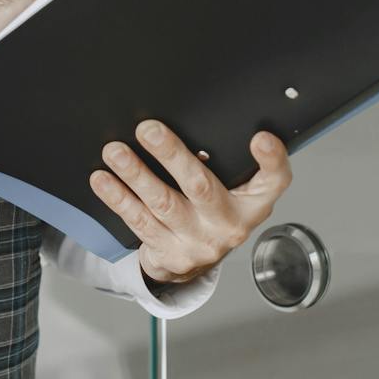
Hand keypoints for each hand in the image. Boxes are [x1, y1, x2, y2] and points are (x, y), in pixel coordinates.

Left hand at [89, 120, 292, 285]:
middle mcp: (229, 225)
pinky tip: (103, 180)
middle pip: (202, 186)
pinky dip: (118, 198)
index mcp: (253, 203)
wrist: (196, 259)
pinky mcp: (170, 254)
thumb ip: (228, 159)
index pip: (274, 180)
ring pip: (163, 204)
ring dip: (135, 174)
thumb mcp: (237, 188)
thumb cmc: (216, 211)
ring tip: (115, 152)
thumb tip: (196, 118)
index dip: (272, 159)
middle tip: (148, 130)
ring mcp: (198, 243)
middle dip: (172, 155)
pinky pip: (139, 222)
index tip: (260, 138)